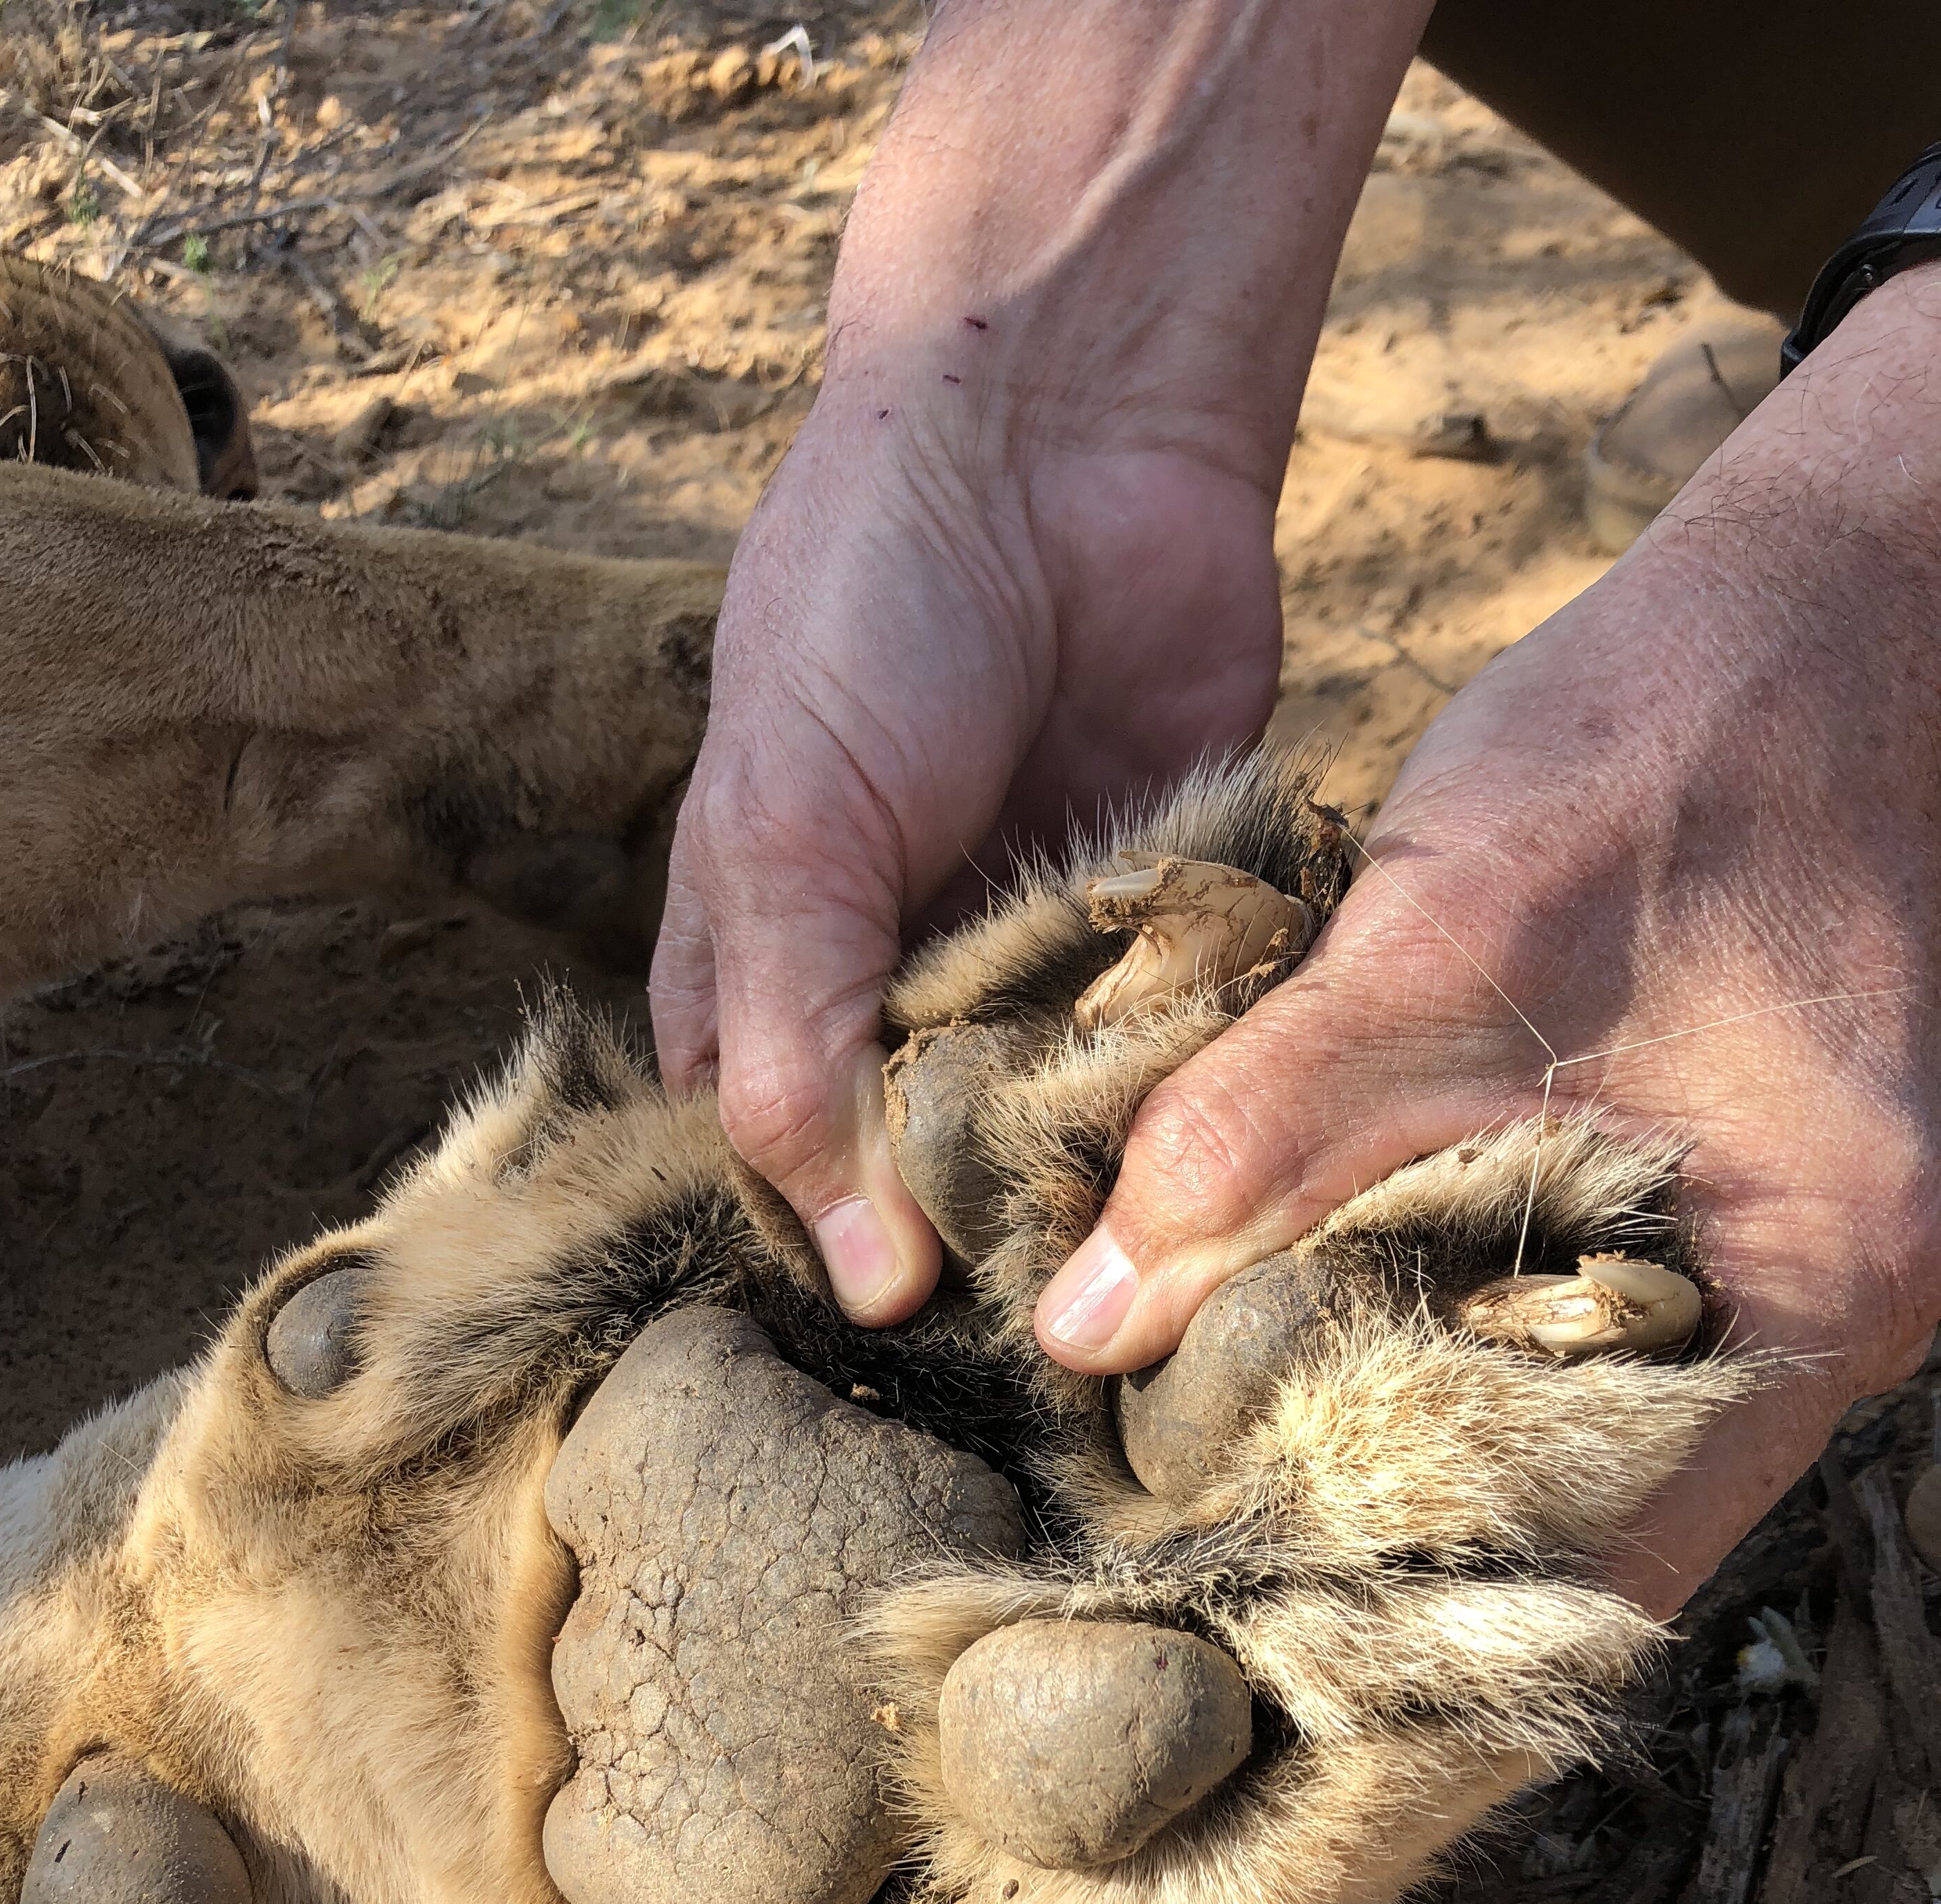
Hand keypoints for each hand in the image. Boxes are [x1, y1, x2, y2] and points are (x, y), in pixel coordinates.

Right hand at [652, 400, 1282, 1313]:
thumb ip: (800, 1066)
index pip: (783, 1188)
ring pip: (1072, 1142)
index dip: (833, 1271)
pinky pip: (1189, 1057)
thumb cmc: (866, 620)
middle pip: (937, 1192)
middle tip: (1057, 1355)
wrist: (1060, 430)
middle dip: (992, 1256)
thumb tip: (864, 1289)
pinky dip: (1205, 1099)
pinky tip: (1234, 1169)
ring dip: (1107, 1194)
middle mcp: (904, 1003)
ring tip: (1156, 1283)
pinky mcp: (1172, 933)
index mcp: (769, 991)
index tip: (905, 1372)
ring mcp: (1042, 974)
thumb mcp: (786, 848)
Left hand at [1035, 269, 1940, 1612]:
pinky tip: (1284, 1378)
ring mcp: (1779, 1264)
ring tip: (1196, 1537)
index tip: (1240, 1709)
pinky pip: (1559, 1337)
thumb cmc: (1676, 735)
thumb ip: (1263, 1131)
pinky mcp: (1714, 1202)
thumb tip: (1084, 1327)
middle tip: (1178, 1636)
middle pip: (1579, 1536)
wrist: (1829, 606)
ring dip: (1391, 1479)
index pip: (1598, 1572)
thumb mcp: (1448, 928)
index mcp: (1818, 1275)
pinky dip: (1427, 1364)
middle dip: (1378, 1587)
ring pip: (1563, 1443)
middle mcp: (1820, 1311)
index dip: (1412, 1661)